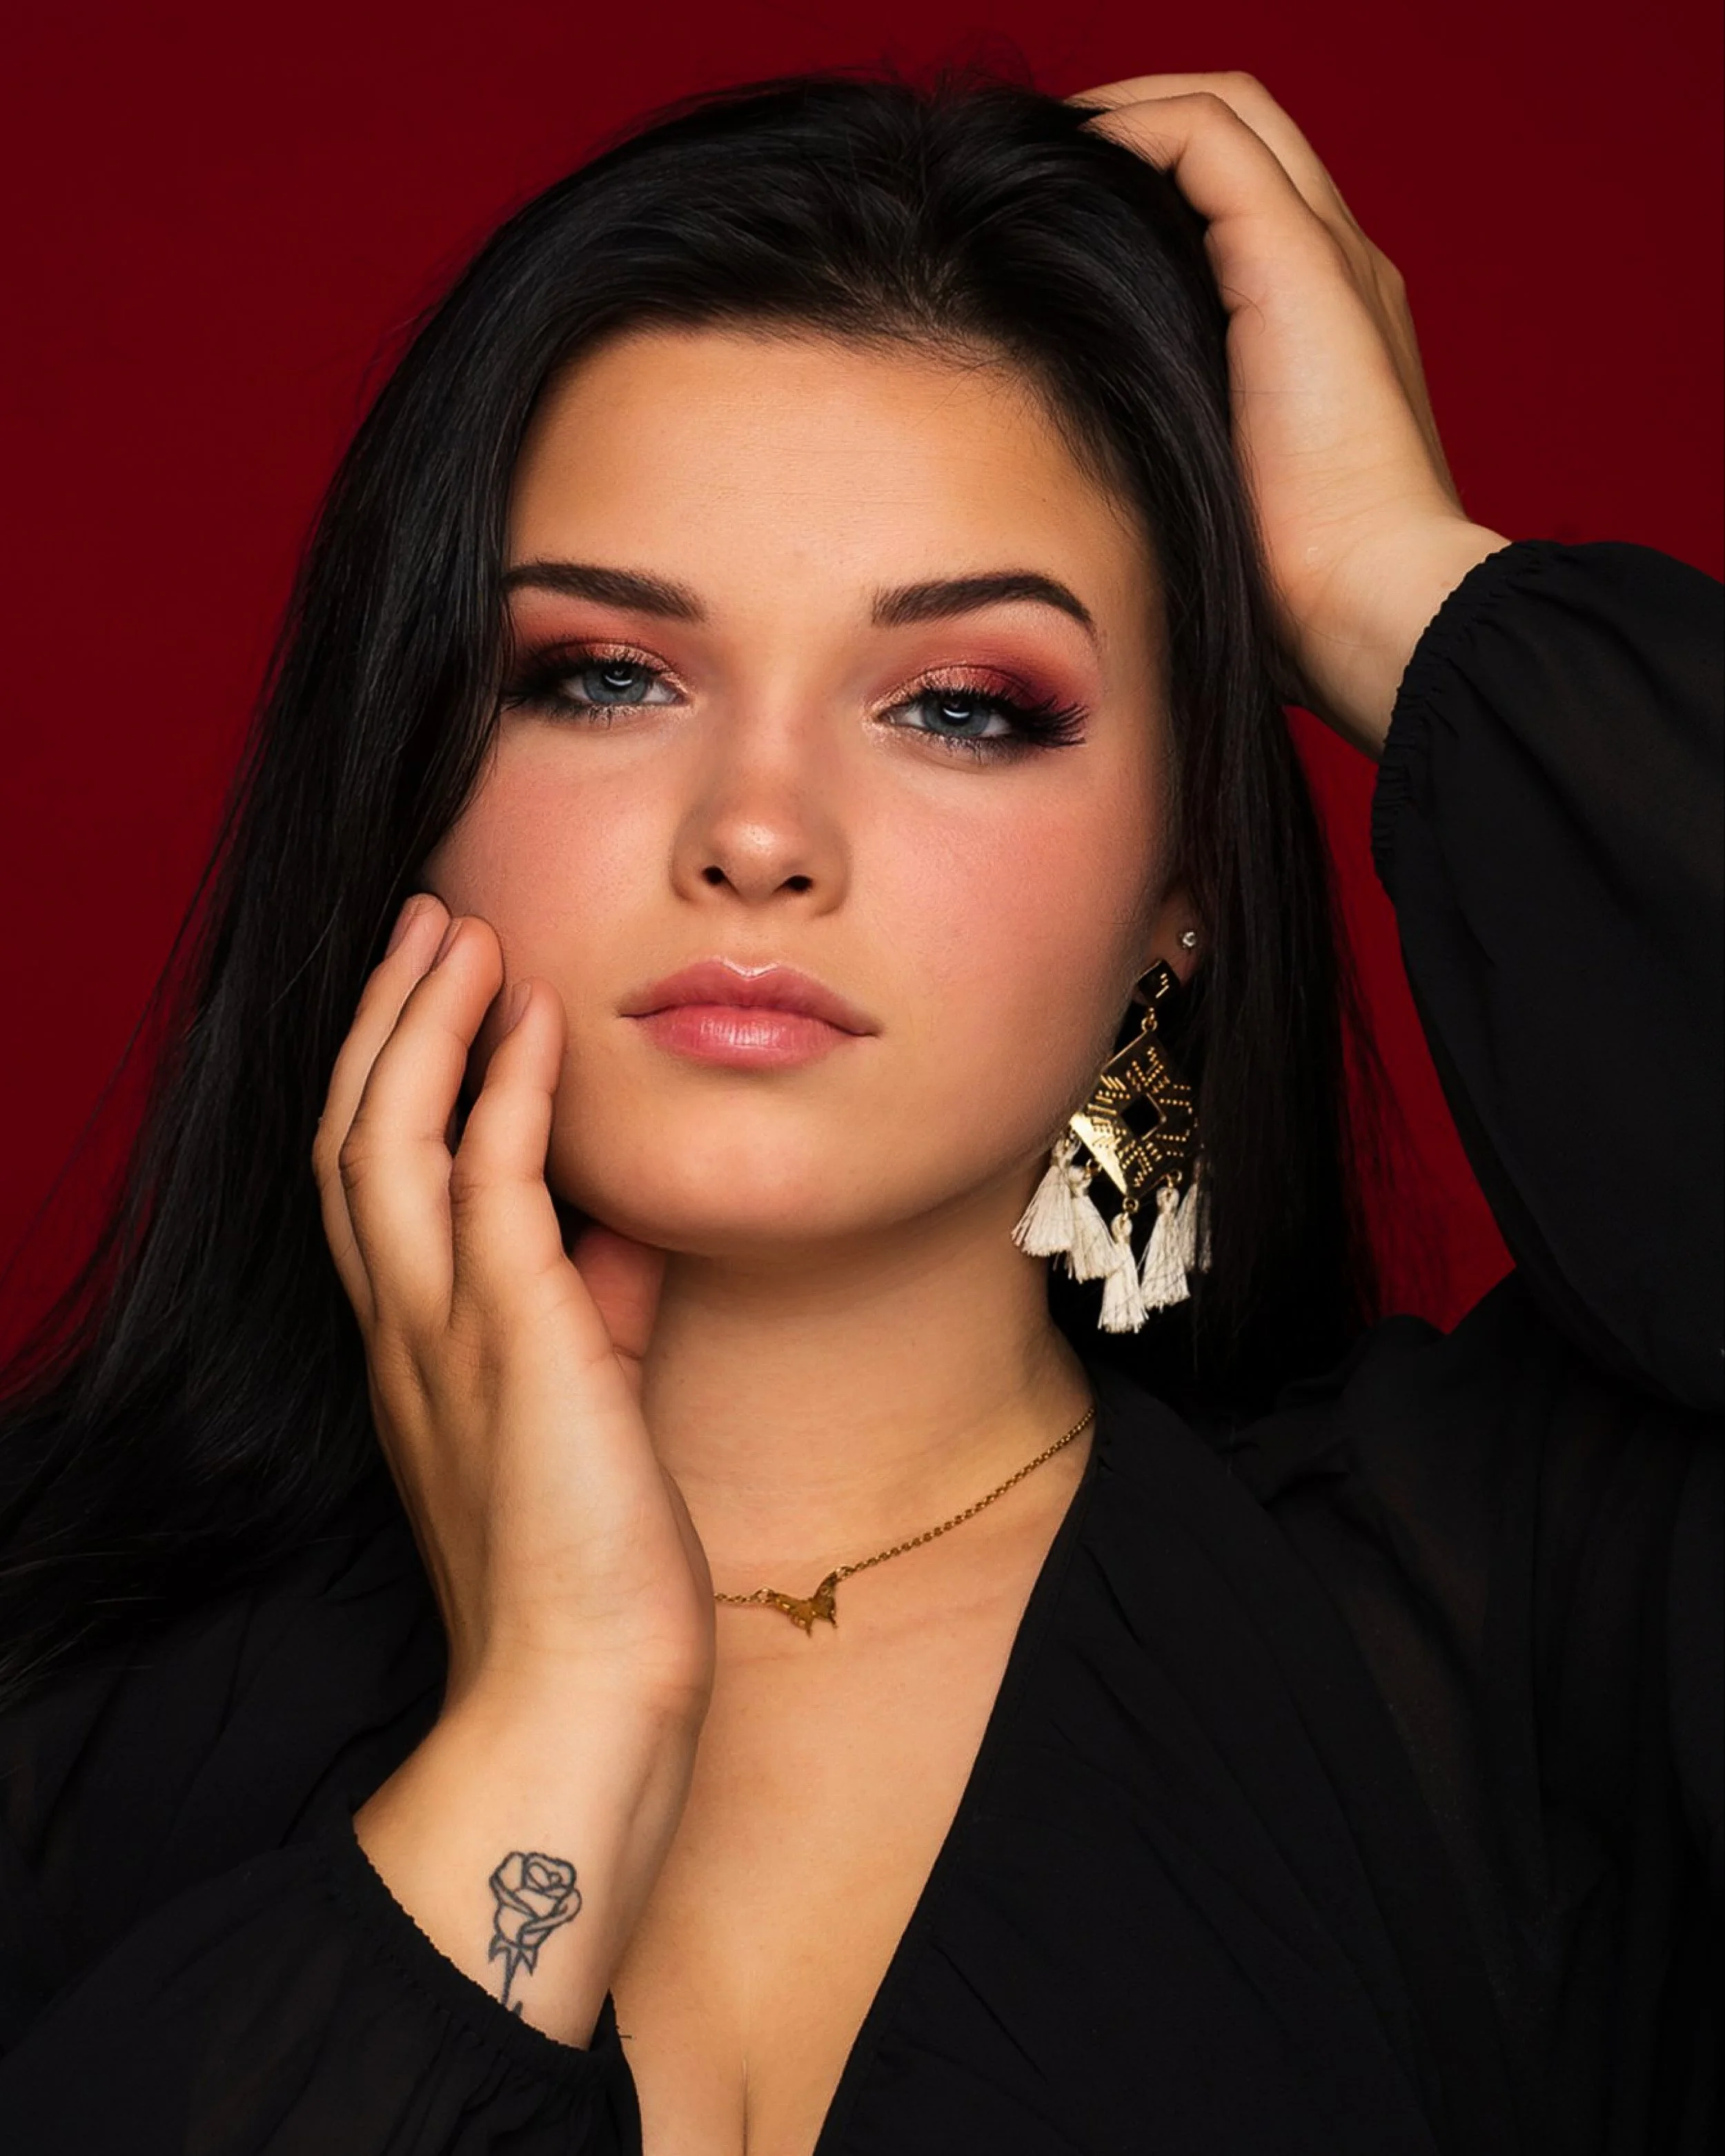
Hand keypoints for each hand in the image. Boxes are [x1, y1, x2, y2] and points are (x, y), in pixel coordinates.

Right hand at [313, 893, 715, 1718]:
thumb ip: (589, 1310)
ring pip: (384, 1137)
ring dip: (421, 1022)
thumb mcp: (583, 1406)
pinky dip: (507, 1087)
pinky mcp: (511, 1341)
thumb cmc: (592, 1563)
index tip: (440, 997)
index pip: (371, 1184)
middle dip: (385, 1019)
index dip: (392, 1076)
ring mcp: (440, 1334)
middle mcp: (403, 1331)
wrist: (585, 1694)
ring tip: (460, 932)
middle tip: (429, 923)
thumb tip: (618, 1228)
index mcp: (414, 1349)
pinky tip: (536, 1019)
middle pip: (349, 1135)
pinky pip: (490, 1180)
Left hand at [1074, 70, 1508, 750]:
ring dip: (1128, 115)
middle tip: (1041, 169)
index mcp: (1330, 335)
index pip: (1245, 210)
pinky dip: (1131, 127)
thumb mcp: (1216, 512)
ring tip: (1043, 152)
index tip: (1060, 231)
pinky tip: (1065, 161)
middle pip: (1241, 141)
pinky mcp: (1298, 259)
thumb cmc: (1293, 600)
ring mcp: (1328, 258)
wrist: (1373, 609)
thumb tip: (1075, 474)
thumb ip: (1174, 465)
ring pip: (1227, 115)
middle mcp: (1341, 275)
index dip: (1155, 192)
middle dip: (1139, 133)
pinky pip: (1206, 136)